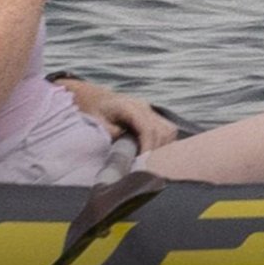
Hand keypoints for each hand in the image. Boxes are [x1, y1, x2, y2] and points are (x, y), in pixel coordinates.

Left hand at [55, 79, 178, 151]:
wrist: (98, 99)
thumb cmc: (95, 111)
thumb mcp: (97, 122)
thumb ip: (111, 133)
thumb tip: (127, 147)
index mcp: (128, 107)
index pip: (148, 129)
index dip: (148, 148)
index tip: (143, 163)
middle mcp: (143, 106)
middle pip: (162, 131)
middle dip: (156, 151)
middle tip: (144, 165)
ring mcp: (150, 110)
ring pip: (169, 131)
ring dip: (163, 147)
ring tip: (149, 160)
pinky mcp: (154, 116)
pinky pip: (168, 131)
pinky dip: (164, 143)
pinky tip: (153, 152)